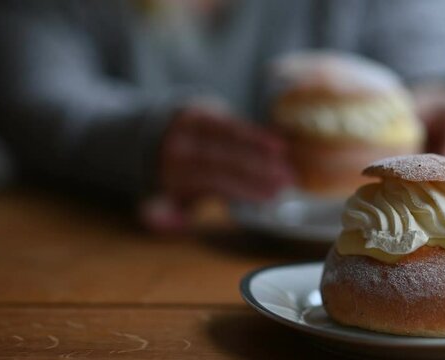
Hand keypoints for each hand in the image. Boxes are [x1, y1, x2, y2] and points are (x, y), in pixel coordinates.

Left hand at [140, 105, 292, 231]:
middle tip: (286, 183)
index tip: (269, 197)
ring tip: (286, 167)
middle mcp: (180, 149)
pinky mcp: (202, 114)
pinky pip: (231, 125)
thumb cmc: (178, 178)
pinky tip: (277, 147)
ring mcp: (191, 129)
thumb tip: (159, 222)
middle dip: (258, 172)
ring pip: (230, 139)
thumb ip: (171, 216)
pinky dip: (255, 136)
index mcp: (174, 175)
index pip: (214, 181)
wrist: (158, 137)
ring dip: (262, 151)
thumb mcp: (168, 201)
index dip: (243, 188)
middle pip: (224, 160)